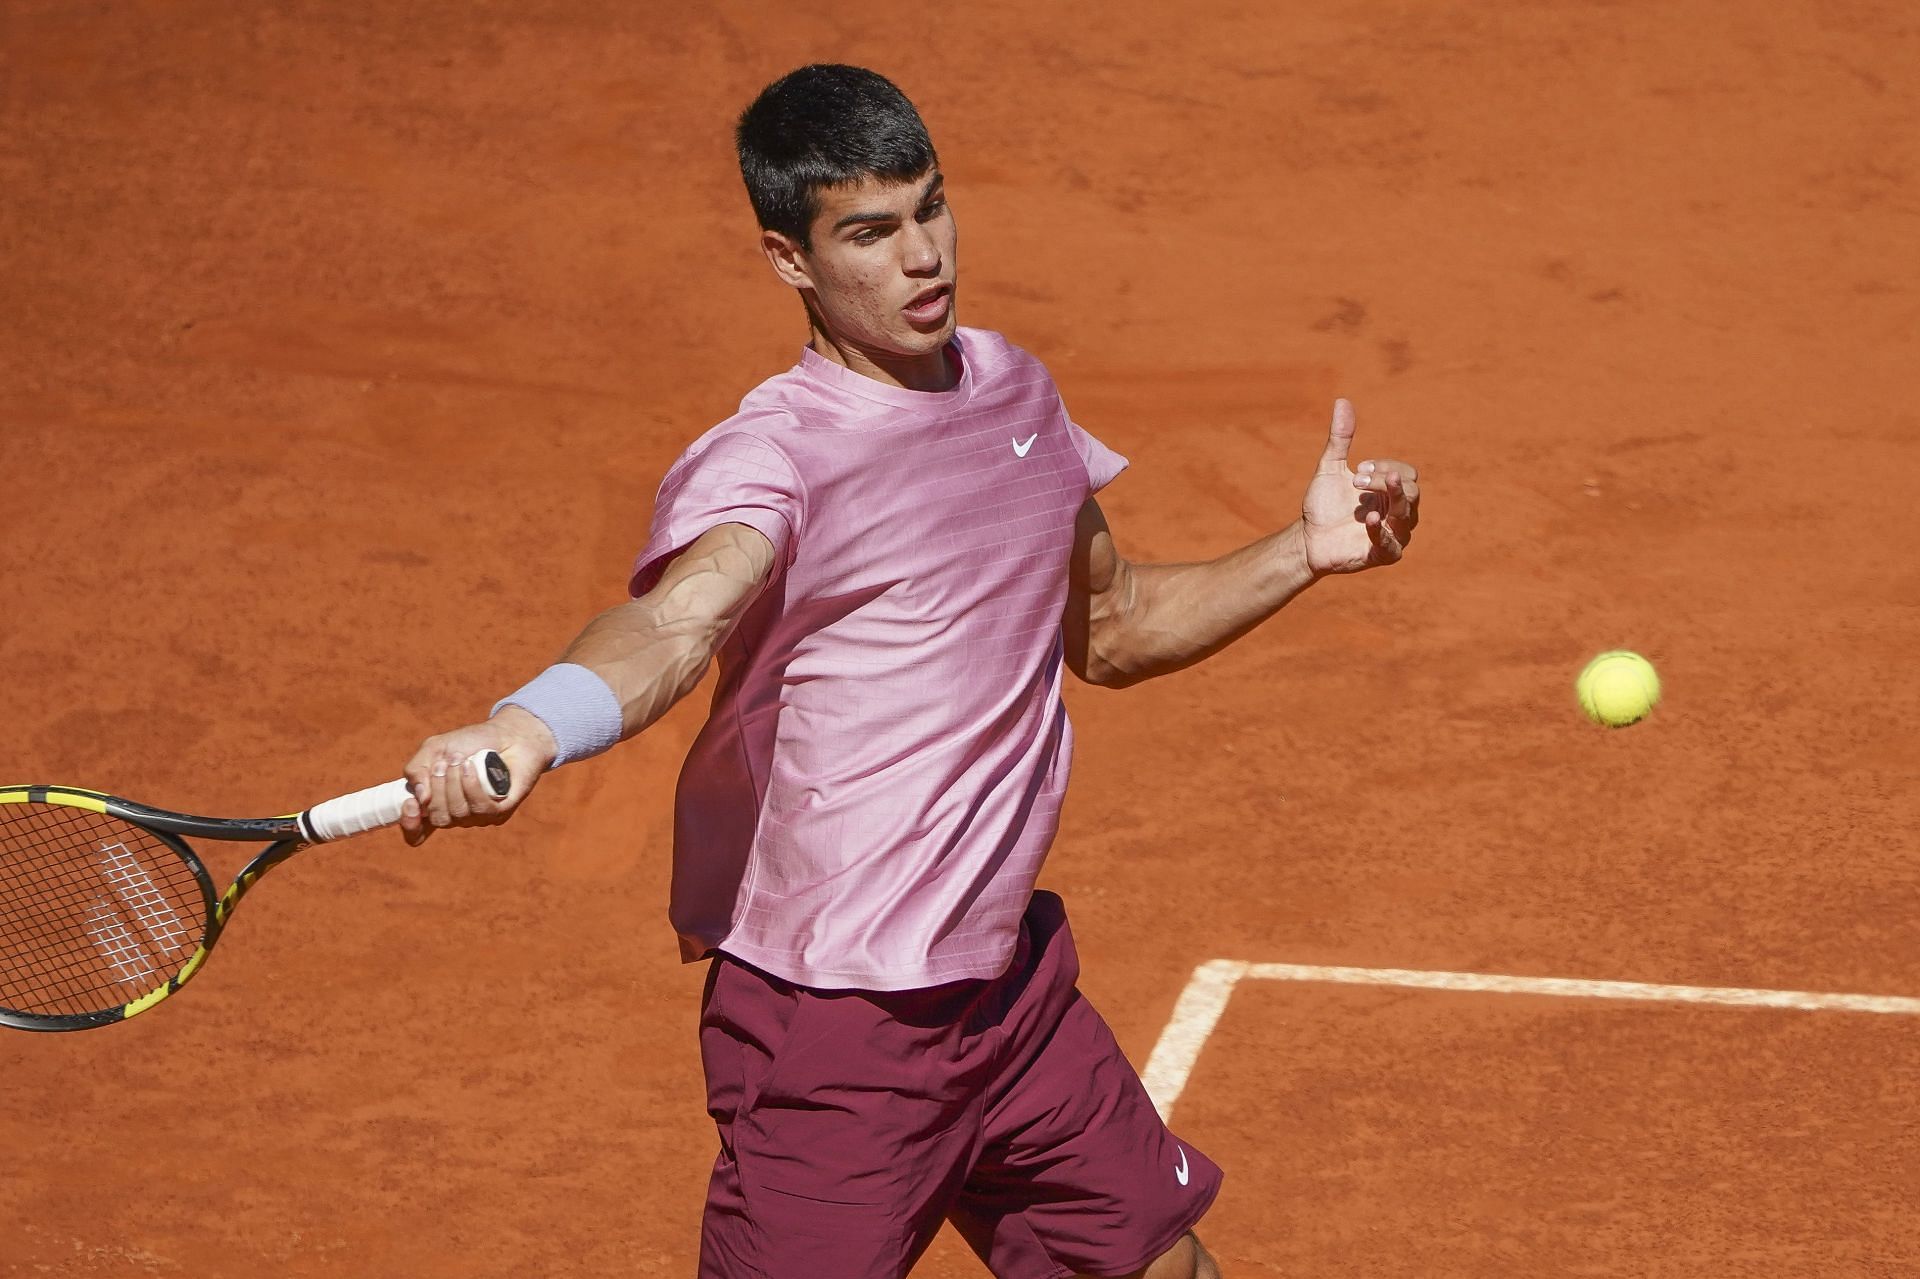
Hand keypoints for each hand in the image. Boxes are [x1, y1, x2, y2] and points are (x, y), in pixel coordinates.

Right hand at [400, 707, 557, 846]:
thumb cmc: (470, 742)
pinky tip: (472, 766)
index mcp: (436, 804)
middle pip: (438, 819)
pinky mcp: (500, 812)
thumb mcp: (434, 749)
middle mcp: (456, 815)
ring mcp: (478, 816)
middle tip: (443, 763)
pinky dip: (472, 785)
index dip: (409, 825)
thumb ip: (417, 769)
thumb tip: (420, 798)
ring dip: (454, 783)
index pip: (417, 832)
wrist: (509, 734)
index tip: (411, 804)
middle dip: (437, 788)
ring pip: (458, 813)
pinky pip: (481, 809)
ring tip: (460, 759)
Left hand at [1301, 398, 1420, 575]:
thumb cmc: (1323, 505)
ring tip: (1367, 499)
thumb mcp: (1331, 468)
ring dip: (1392, 503)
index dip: (1387, 467)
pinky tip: (1369, 520)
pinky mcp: (1383, 555)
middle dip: (1387, 483)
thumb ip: (1341, 438)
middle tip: (1357, 480)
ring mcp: (1393, 534)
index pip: (1407, 474)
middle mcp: (1398, 512)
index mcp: (1391, 491)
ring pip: (1408, 516)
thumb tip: (1342, 401)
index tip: (1360, 467)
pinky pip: (1392, 545)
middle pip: (1412, 492)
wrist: (1307, 539)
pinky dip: (1382, 532)